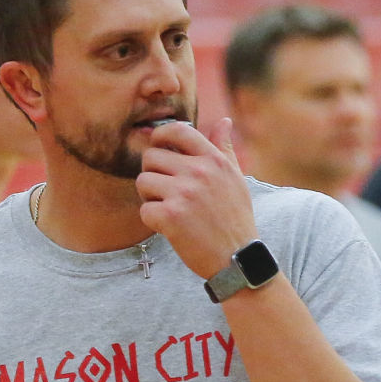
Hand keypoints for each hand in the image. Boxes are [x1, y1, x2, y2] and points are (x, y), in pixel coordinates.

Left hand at [137, 118, 260, 281]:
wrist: (237, 259)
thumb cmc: (235, 219)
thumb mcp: (236, 180)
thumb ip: (225, 150)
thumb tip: (224, 122)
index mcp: (214, 160)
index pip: (178, 130)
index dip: (160, 136)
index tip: (158, 148)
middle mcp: (199, 172)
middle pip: (151, 156)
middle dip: (152, 174)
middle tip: (164, 192)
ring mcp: (184, 194)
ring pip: (142, 181)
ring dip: (149, 197)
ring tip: (167, 209)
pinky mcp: (171, 217)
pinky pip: (144, 209)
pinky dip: (151, 221)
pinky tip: (168, 227)